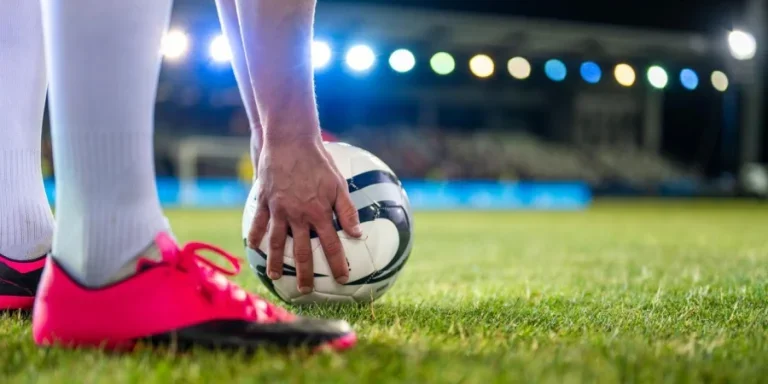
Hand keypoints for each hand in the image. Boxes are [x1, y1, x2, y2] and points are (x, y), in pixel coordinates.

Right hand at [248, 137, 361, 292]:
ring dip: (276, 262)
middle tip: (306, 291)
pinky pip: (258, 222)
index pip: (331, 245)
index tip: (343, 279)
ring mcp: (278, 210)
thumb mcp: (338, 184)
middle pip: (301, 252)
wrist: (290, 141)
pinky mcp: (265, 200)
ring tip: (276, 277)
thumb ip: (347, 210)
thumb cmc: (318, 161)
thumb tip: (358, 234)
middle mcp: (298, 216)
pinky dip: (255, 236)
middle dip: (305, 274)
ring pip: (276, 242)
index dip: (337, 264)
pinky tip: (254, 248)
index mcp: (319, 213)